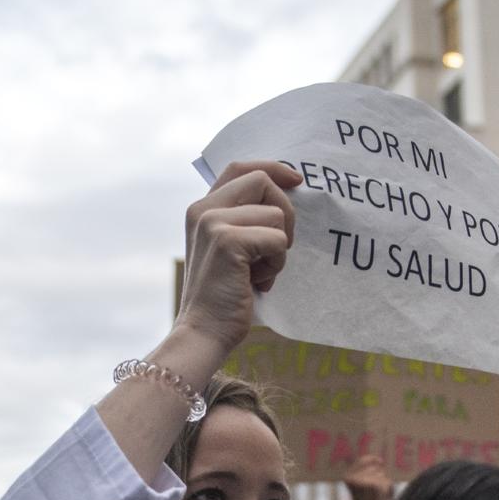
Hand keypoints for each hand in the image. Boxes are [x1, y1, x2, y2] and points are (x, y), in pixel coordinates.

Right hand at [175, 161, 300, 355]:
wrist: (203, 332)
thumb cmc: (223, 296)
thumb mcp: (229, 249)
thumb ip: (243, 220)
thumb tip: (287, 193)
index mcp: (201, 208)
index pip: (241, 167)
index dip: (273, 168)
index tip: (296, 181)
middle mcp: (203, 209)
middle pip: (263, 181)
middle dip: (285, 212)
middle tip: (279, 246)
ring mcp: (213, 223)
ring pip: (276, 215)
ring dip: (279, 248)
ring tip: (259, 272)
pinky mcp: (228, 242)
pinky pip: (277, 240)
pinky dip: (276, 264)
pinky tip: (258, 282)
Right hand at [343, 454, 391, 499]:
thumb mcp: (364, 486)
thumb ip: (368, 473)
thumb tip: (380, 461)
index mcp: (347, 477)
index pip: (363, 460)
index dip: (373, 460)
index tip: (381, 463)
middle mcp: (352, 477)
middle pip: (376, 468)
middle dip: (381, 479)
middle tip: (375, 495)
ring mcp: (363, 481)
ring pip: (382, 475)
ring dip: (384, 486)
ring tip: (377, 498)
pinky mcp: (373, 485)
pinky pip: (387, 481)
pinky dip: (389, 490)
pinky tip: (382, 499)